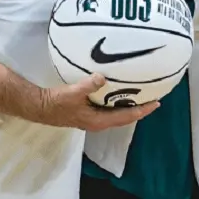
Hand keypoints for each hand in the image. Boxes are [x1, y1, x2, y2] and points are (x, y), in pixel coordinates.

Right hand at [38, 74, 158, 131]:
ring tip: (141, 95)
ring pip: (118, 114)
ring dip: (129, 106)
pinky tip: (119, 92)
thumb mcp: (73, 92)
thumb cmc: (58, 103)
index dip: (142, 110)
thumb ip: (88, 85)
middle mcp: (99, 122)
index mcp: (99, 121)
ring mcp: (94, 118)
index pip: (126, 117)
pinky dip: (118, 102)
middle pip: (125, 117)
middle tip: (154, 98)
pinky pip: (110, 109)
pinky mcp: (89, 112)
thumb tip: (102, 77)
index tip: (156, 103)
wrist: (42, 107)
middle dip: (140, 109)